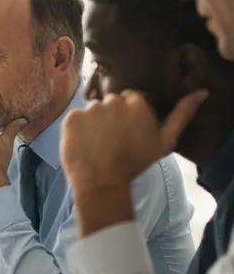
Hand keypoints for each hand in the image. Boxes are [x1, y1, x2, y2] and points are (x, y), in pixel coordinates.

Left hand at [61, 89, 206, 196]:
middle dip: (113, 116)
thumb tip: (201, 92)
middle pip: (112, 102)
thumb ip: (182, 114)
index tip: (129, 131)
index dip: (130, 115)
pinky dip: (78, 129)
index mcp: (136, 102)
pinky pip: (76, 117)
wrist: (102, 182)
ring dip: (95, 122)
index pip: (131, 98)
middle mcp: (113, 101)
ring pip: (93, 109)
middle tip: (114, 138)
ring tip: (99, 143)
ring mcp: (90, 108)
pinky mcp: (72, 117)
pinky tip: (85, 143)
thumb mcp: (166, 141)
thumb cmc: (136, 163)